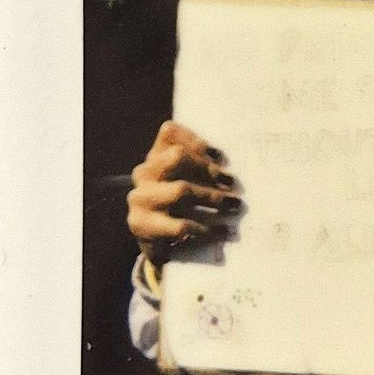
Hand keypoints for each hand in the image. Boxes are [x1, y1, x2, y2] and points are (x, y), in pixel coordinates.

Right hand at [127, 120, 241, 268]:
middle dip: (207, 168)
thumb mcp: (185, 181)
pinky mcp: (141, 226)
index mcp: (154, 157)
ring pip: (181, 190)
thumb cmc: (177, 206)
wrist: (154, 242)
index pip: (169, 133)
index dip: (196, 141)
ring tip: (234, 204)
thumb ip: (200, 165)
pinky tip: (223, 230)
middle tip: (231, 183)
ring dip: (212, 197)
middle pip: (177, 157)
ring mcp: (140, 199)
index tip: (220, 157)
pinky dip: (207, 228)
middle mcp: (143, 174)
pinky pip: (181, 225)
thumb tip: (227, 165)